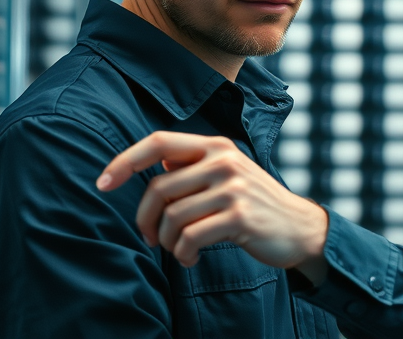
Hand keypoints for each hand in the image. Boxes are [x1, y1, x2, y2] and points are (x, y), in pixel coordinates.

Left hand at [96, 131, 328, 282]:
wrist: (300, 228)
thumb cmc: (254, 205)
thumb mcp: (227, 175)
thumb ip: (194, 167)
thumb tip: (156, 164)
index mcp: (216, 145)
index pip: (158, 142)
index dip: (125, 161)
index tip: (102, 183)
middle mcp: (223, 161)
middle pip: (159, 188)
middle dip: (146, 220)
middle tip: (149, 238)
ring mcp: (233, 188)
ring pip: (173, 217)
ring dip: (168, 243)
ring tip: (179, 251)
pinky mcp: (239, 216)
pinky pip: (191, 238)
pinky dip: (183, 254)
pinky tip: (191, 258)